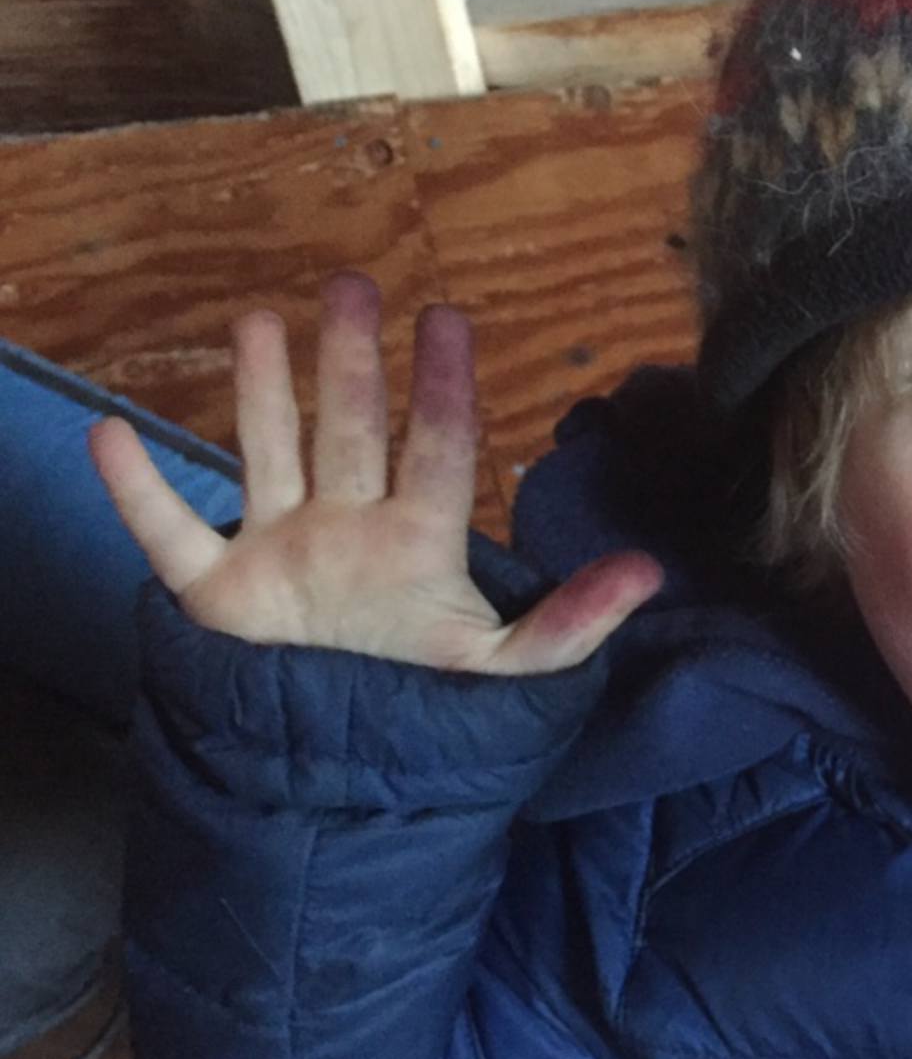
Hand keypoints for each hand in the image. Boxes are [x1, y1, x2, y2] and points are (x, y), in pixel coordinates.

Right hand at [89, 272, 662, 674]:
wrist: (351, 774)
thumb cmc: (431, 711)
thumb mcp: (508, 673)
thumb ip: (572, 624)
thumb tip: (650, 571)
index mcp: (419, 543)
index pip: (437, 450)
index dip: (445, 387)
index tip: (448, 318)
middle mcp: (348, 529)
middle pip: (351, 429)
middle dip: (352, 359)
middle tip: (352, 284)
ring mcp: (280, 554)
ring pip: (269, 452)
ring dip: (263, 390)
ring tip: (261, 317)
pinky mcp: (219, 596)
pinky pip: (168, 536)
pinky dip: (138, 493)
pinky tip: (114, 433)